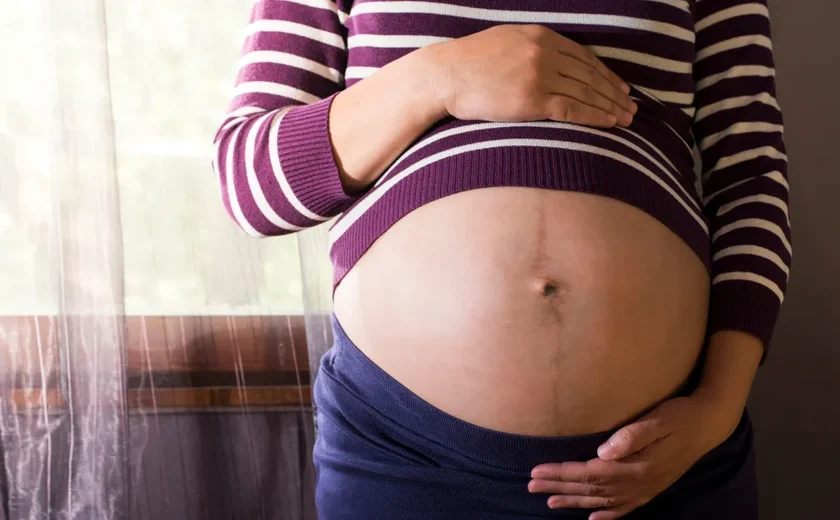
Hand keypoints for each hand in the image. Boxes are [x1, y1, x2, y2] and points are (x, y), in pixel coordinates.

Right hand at [424, 24, 636, 126]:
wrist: (445, 75)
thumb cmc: (469, 63)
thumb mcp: (506, 43)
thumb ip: (532, 49)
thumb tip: (551, 63)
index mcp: (541, 36)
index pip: (584, 57)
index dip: (606, 74)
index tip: (620, 87)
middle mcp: (545, 53)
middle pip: (590, 75)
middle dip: (615, 92)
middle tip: (633, 107)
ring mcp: (540, 76)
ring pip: (586, 92)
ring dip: (610, 107)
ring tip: (628, 119)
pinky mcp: (532, 100)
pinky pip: (572, 109)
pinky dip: (594, 116)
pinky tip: (609, 124)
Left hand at [527, 392, 741, 519]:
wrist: (710, 424)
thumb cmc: (680, 416)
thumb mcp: (657, 419)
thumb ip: (631, 435)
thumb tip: (603, 451)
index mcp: (635, 467)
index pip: (588, 473)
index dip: (561, 474)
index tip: (536, 471)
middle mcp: (638, 484)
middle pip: (590, 489)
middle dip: (558, 488)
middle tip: (530, 486)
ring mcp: (645, 489)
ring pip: (602, 501)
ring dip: (574, 502)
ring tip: (549, 502)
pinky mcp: (651, 488)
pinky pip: (624, 508)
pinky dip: (605, 516)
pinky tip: (592, 518)